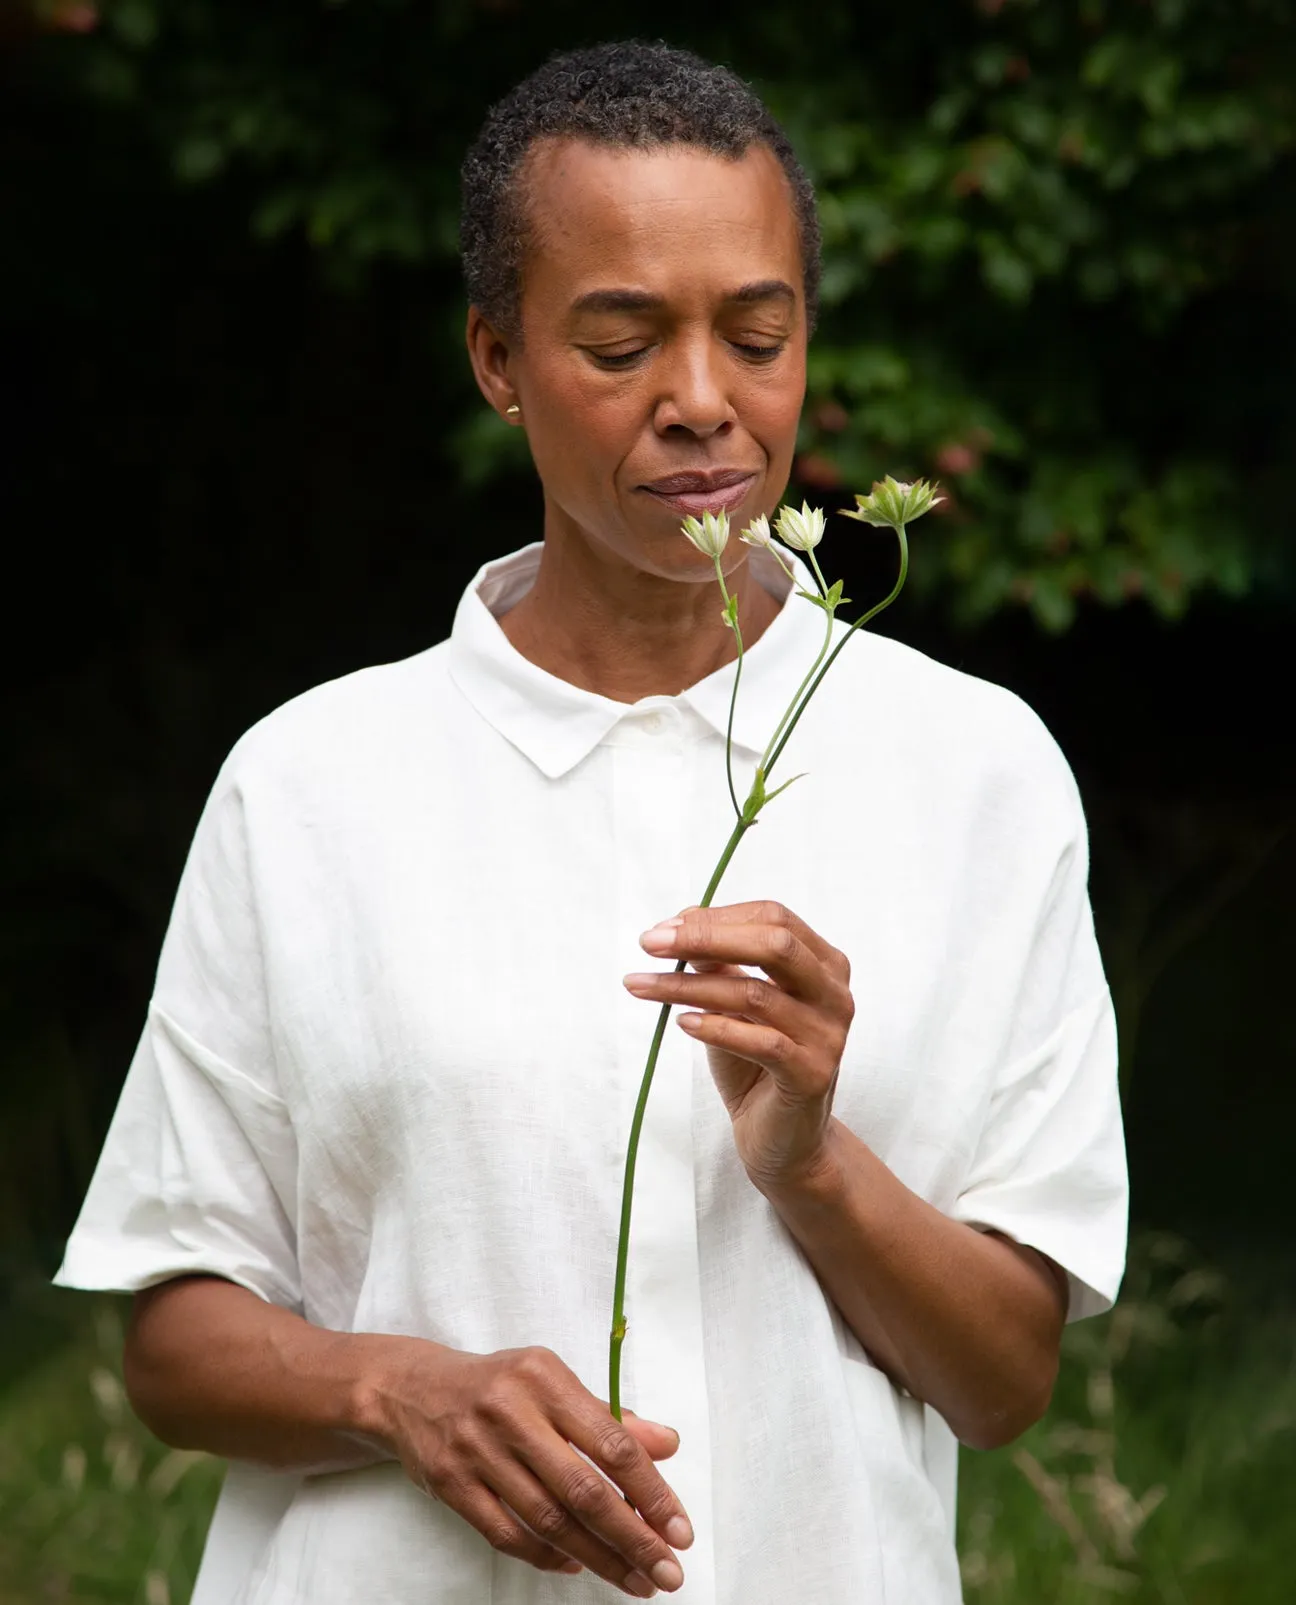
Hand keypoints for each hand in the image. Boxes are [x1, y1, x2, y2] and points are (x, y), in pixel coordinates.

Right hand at [369, 1342, 691, 1595]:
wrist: (409, 1390)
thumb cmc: (496, 1384)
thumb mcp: (551, 1380)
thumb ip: (607, 1415)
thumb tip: (667, 1445)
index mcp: (545, 1378)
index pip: (611, 1442)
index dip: (651, 1490)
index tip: (679, 1529)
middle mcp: (511, 1412)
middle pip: (583, 1489)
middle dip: (633, 1537)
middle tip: (666, 1571)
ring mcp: (478, 1451)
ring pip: (549, 1519)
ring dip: (598, 1557)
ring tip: (634, 1578)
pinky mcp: (452, 1484)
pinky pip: (508, 1534)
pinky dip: (547, 1556)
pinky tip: (577, 1566)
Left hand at [625, 900, 853, 1189]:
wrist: (782, 1137)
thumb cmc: (755, 1061)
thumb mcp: (733, 1003)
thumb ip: (717, 963)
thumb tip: (679, 924)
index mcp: (824, 964)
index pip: (774, 919)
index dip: (717, 917)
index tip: (663, 927)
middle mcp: (834, 994)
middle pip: (775, 945)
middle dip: (706, 938)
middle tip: (650, 943)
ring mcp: (829, 1035)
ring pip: (754, 994)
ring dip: (689, 986)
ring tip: (642, 985)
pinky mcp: (813, 1075)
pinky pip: (762, 1043)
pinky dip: (716, 1028)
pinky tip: (682, 1023)